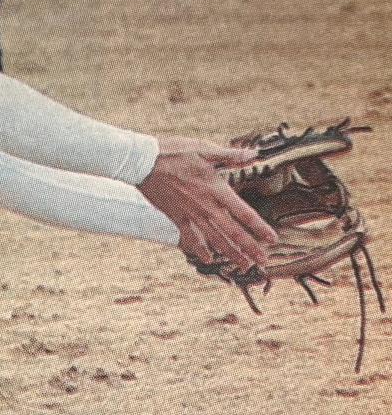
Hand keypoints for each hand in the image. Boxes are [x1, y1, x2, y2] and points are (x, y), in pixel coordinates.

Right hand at [137, 136, 277, 271]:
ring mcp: (190, 214)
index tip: (272, 239)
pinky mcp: (176, 217)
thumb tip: (253, 154)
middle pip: (233, 232)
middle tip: (263, 261)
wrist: (142, 162)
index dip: (260, 228)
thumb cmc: (173, 152)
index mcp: (216, 189)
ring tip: (244, 265)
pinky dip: (200, 250)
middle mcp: (206, 206)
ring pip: (215, 239)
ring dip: (231, 254)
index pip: (244, 213)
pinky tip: (209, 259)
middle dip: (250, 248)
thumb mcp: (204, 149)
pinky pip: (191, 238)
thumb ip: (230, 155)